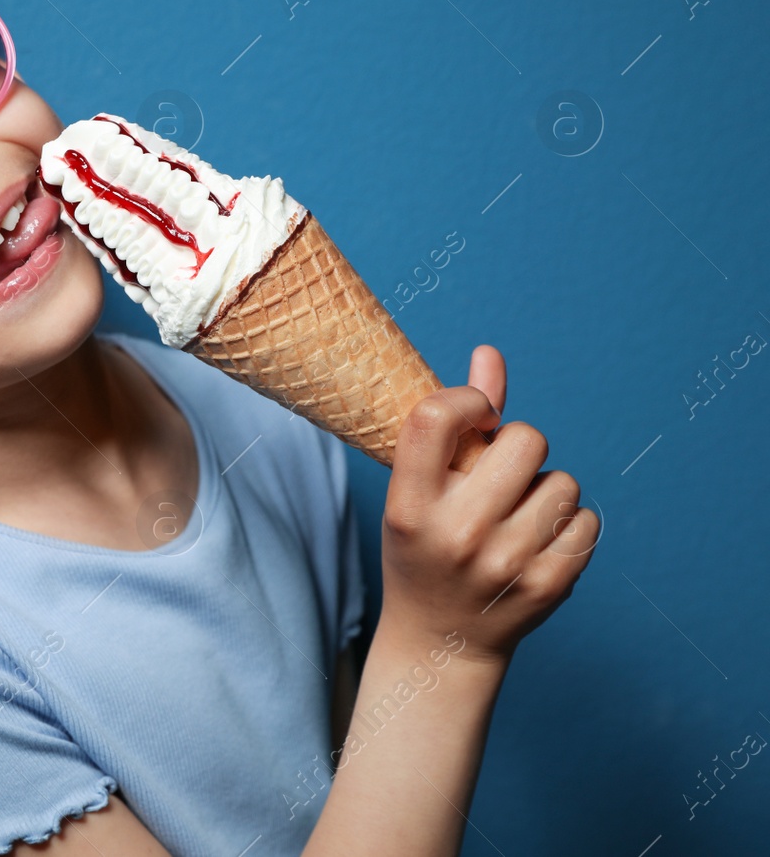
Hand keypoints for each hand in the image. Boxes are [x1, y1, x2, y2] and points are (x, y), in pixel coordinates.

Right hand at [378, 345, 600, 666]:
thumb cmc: (424, 548)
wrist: (439, 642)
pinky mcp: (548, 586)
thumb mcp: (418, 490)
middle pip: (525, 438)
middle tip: (500, 475)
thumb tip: (489, 354)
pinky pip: (586, 521)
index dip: (467, 400)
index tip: (475, 418)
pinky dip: (568, 526)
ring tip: (515, 517)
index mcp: (408, 505)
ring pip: (562, 481)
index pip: (436, 417)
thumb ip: (454, 424)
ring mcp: (505, 564)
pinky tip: (537, 543)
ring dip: (545, 490)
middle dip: (519, 446)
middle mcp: (454, 534)